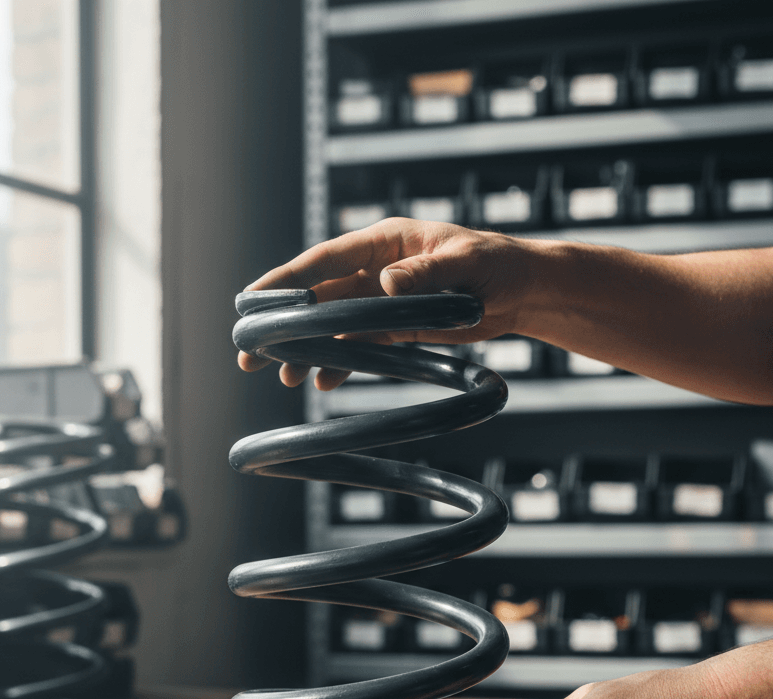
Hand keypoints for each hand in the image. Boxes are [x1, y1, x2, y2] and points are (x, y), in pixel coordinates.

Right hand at [239, 217, 536, 388]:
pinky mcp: (396, 328)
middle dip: (283, 324)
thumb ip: (427, 273)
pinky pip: (360, 347)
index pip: (327, 260)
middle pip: (319, 298)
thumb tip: (387, 284)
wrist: (524, 291)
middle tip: (248, 351)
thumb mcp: (467, 263)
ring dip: (307, 350)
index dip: (288, 280)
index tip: (253, 298)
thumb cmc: (499, 264)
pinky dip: (340, 363)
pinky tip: (322, 382)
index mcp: (386, 242)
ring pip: (334, 327)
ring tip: (283, 377)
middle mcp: (377, 270)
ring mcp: (383, 301)